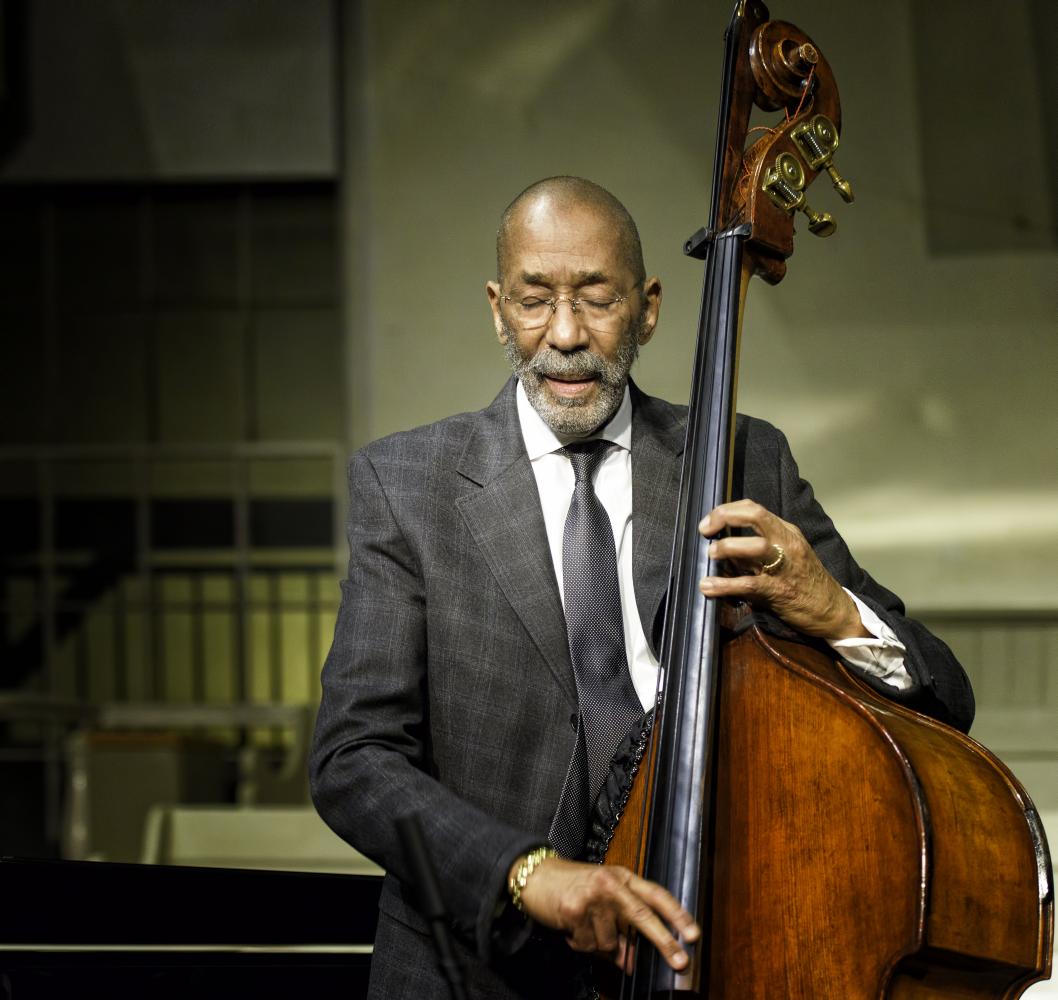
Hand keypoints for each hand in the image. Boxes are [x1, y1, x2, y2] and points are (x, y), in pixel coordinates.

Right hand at [514, 855, 699, 973]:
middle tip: (680, 961)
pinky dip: (581, 943)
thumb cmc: (575, 887)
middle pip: (642, 915)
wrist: (537, 876)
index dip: (677, 915)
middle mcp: (610, 883)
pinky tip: (573, 927)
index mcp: (623, 878)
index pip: (656, 895)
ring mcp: (592, 895)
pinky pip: (588, 944)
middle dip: (663, 941)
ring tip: (586, 926)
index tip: (693, 934)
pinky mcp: (574, 909)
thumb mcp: (604, 902)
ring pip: (610, 941)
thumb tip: (635, 962)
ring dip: (599, 944)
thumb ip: (623, 930)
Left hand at [697, 499, 868, 639]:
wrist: (833, 610)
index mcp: (786, 533)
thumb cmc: (805, 583)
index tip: (708, 522)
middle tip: (705, 530)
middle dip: (725, 516)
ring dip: (728, 547)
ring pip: (757, 545)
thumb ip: (755, 551)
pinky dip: (725, 584)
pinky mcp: (780, 591)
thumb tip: (721, 548)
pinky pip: (750, 584)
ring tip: (711, 555)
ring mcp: (785, 566)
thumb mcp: (784, 557)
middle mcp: (787, 543)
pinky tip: (708, 587)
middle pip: (756, 516)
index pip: (754, 509)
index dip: (727, 510)